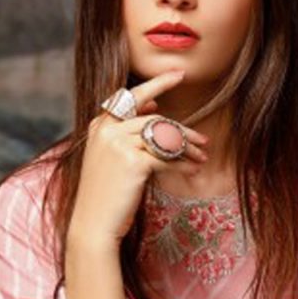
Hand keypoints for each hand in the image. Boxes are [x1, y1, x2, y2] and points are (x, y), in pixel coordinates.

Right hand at [70, 70, 208, 246]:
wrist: (93, 224)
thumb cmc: (105, 194)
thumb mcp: (111, 157)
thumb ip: (127, 132)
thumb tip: (155, 107)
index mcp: (100, 125)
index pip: (132, 97)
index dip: (157, 84)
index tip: (178, 75)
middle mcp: (107, 130)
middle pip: (156, 120)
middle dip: (183, 130)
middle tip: (204, 140)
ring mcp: (119, 145)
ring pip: (164, 138)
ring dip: (188, 148)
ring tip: (202, 157)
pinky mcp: (134, 162)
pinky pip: (167, 159)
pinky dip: (183, 165)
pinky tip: (194, 171)